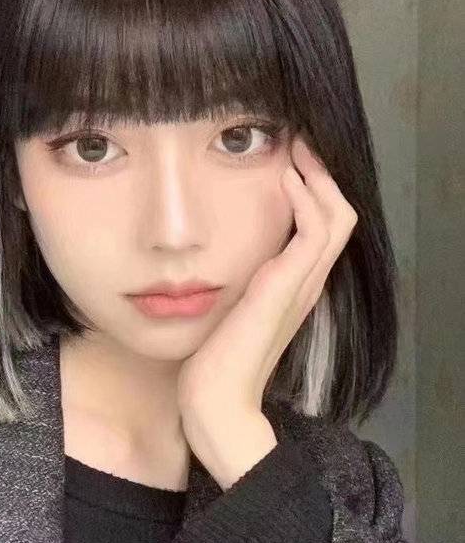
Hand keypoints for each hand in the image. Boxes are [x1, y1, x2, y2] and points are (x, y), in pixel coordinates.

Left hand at [177, 135, 358, 488]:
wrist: (214, 401)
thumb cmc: (211, 360)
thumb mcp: (222, 309)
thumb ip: (227, 283)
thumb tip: (204, 259)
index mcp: (292, 286)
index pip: (320, 225)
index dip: (312, 188)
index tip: (286, 158)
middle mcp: (304, 282)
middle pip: (337, 212)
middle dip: (320, 172)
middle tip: (296, 141)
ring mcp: (301, 285)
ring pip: (336, 215)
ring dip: (317, 176)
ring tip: (294, 148)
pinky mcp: (288, 287)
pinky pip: (315, 231)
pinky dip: (305, 198)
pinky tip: (284, 178)